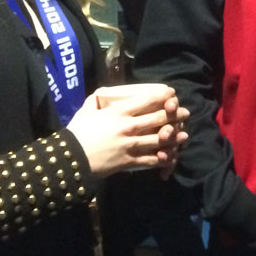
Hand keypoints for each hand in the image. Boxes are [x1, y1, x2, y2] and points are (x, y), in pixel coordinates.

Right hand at [66, 87, 189, 176]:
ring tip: (183, 135)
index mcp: (119, 112)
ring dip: (174, 137)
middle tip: (185, 113)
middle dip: (174, 115)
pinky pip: (151, 160)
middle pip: (158, 119)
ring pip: (159, 140)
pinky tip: (171, 157)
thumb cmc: (77, 132)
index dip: (163, 96)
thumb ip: (97, 100)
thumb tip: (103, 94)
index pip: (147, 100)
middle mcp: (129, 126)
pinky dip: (163, 159)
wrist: (70, 158)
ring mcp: (131, 145)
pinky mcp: (129, 161)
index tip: (172, 93)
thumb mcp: (87, 110)